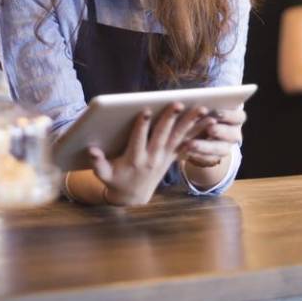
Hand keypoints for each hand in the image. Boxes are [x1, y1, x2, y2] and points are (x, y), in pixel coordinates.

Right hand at [88, 103, 207, 205]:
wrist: (134, 197)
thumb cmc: (116, 180)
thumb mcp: (104, 175)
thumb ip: (98, 163)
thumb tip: (91, 150)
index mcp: (134, 159)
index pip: (138, 140)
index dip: (141, 127)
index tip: (144, 111)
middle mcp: (152, 158)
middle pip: (162, 136)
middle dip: (170, 119)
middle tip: (177, 103)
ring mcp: (165, 157)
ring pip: (179, 137)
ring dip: (191, 123)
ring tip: (202, 109)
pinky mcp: (172, 157)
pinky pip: (188, 143)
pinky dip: (199, 132)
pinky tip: (210, 121)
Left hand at [182, 106, 244, 167]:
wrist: (198, 129)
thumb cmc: (202, 111)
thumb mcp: (205, 105)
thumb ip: (204, 102)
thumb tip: (190, 97)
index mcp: (236, 118)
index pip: (239, 117)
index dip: (230, 115)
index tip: (217, 112)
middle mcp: (234, 134)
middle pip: (232, 135)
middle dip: (221, 131)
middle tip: (209, 129)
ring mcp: (226, 147)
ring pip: (221, 150)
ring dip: (205, 147)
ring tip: (190, 143)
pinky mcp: (215, 158)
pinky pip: (208, 160)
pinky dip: (197, 155)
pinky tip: (185, 152)